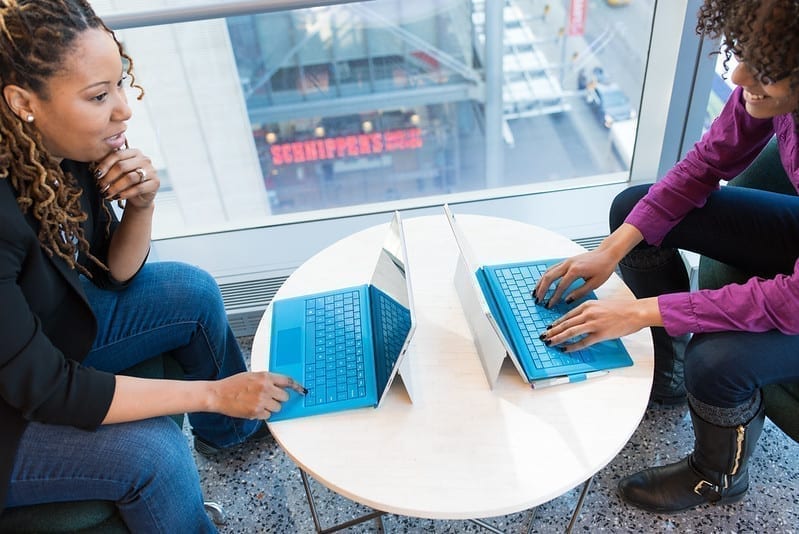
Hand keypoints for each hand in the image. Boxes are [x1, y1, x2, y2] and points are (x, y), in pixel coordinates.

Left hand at [93, 146, 158, 208]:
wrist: (140, 196)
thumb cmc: (126, 181)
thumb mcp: (118, 171)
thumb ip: (109, 164)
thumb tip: (93, 160)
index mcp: (134, 152)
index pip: (117, 154)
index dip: (105, 165)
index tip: (96, 175)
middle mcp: (145, 159)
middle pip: (122, 166)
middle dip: (109, 178)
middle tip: (100, 187)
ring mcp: (151, 171)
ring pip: (130, 178)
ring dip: (115, 187)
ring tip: (107, 193)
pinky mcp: (155, 183)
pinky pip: (138, 188)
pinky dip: (126, 193)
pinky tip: (117, 197)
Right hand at [210, 371, 305, 419]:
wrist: (218, 394)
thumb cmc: (232, 384)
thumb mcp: (251, 376)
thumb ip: (266, 379)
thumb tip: (279, 385)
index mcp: (265, 376)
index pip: (287, 381)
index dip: (296, 386)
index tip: (301, 390)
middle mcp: (265, 388)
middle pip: (285, 396)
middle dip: (279, 398)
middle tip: (270, 398)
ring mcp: (261, 401)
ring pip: (278, 408)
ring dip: (271, 407)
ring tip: (259, 403)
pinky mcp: (256, 412)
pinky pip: (268, 416)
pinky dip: (263, 414)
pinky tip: (253, 408)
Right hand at [533, 248, 618, 306]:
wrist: (607, 253)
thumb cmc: (603, 268)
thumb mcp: (594, 283)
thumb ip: (580, 292)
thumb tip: (566, 300)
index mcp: (575, 271)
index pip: (560, 286)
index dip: (553, 297)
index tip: (549, 305)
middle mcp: (568, 264)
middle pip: (549, 277)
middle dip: (542, 290)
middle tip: (538, 300)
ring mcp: (566, 261)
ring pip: (548, 272)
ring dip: (540, 283)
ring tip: (535, 293)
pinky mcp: (566, 261)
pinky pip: (551, 268)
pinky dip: (545, 276)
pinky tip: (542, 283)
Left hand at [541, 297, 659, 351]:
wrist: (635, 312)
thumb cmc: (621, 309)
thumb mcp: (600, 305)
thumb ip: (588, 311)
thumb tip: (579, 319)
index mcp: (587, 305)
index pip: (567, 316)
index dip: (556, 323)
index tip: (549, 327)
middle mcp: (588, 313)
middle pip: (565, 324)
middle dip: (552, 331)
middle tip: (543, 336)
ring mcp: (593, 324)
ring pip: (570, 332)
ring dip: (558, 338)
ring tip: (549, 343)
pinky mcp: (600, 334)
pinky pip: (583, 342)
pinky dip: (572, 346)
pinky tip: (566, 349)